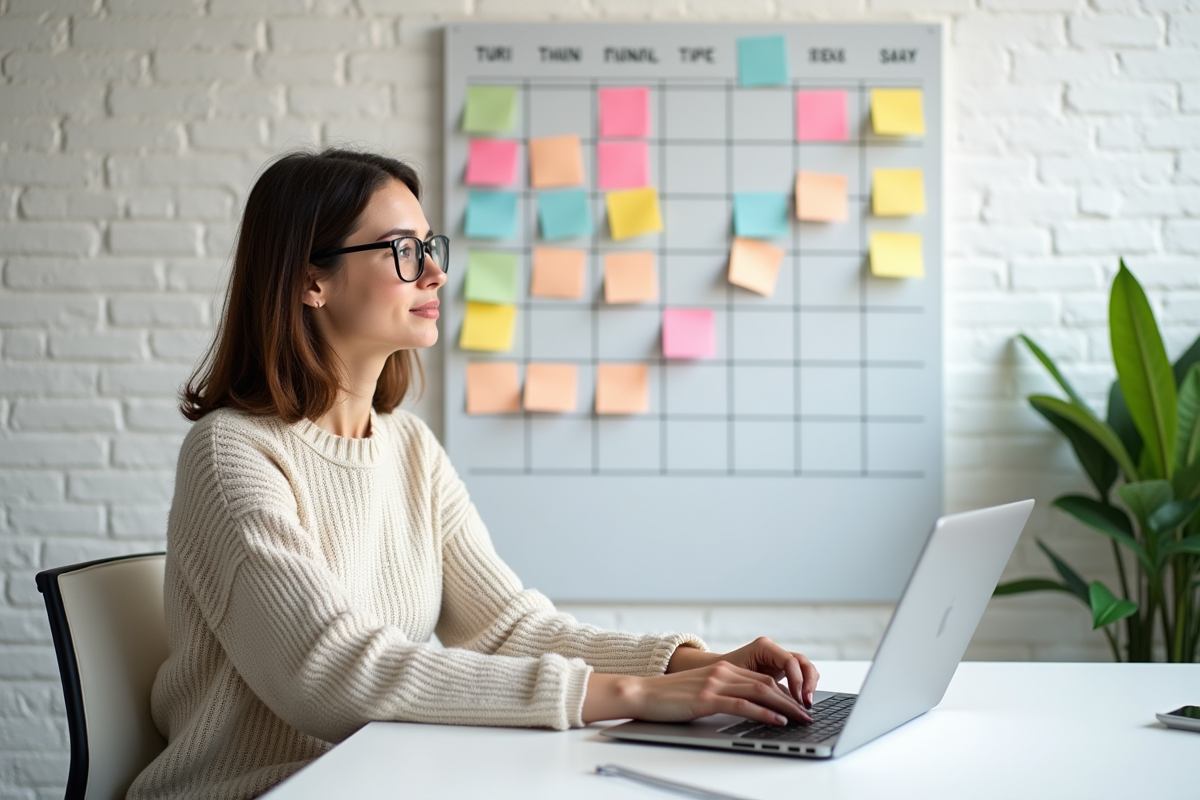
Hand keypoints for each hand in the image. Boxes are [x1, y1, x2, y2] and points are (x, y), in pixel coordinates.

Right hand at [667, 638, 818, 708]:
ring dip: (785, 707)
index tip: (799, 706)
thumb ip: (723, 694)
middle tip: (807, 715)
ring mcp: (716, 684)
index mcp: (723, 669)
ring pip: (761, 692)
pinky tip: (777, 721)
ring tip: (800, 719)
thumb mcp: (701, 691)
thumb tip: (745, 709)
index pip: (763, 680)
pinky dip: (764, 712)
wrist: (642, 694)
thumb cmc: (669, 698)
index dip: (785, 693)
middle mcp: (723, 672)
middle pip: (768, 684)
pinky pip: (743, 704)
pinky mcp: (708, 697)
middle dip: (791, 700)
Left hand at [717, 637, 819, 708]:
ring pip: (805, 668)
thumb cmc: (720, 675)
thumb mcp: (738, 682)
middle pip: (802, 662)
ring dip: (809, 686)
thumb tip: (777, 709)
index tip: (798, 700)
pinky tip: (799, 703)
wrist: (710, 672)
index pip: (790, 662)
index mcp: (763, 647)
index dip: (797, 681)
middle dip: (808, 683)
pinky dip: (803, 688)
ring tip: (806, 705)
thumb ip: (758, 690)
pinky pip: (800, 676)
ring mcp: (779, 659)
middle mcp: (774, 650)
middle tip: (807, 704)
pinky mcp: (781, 670)